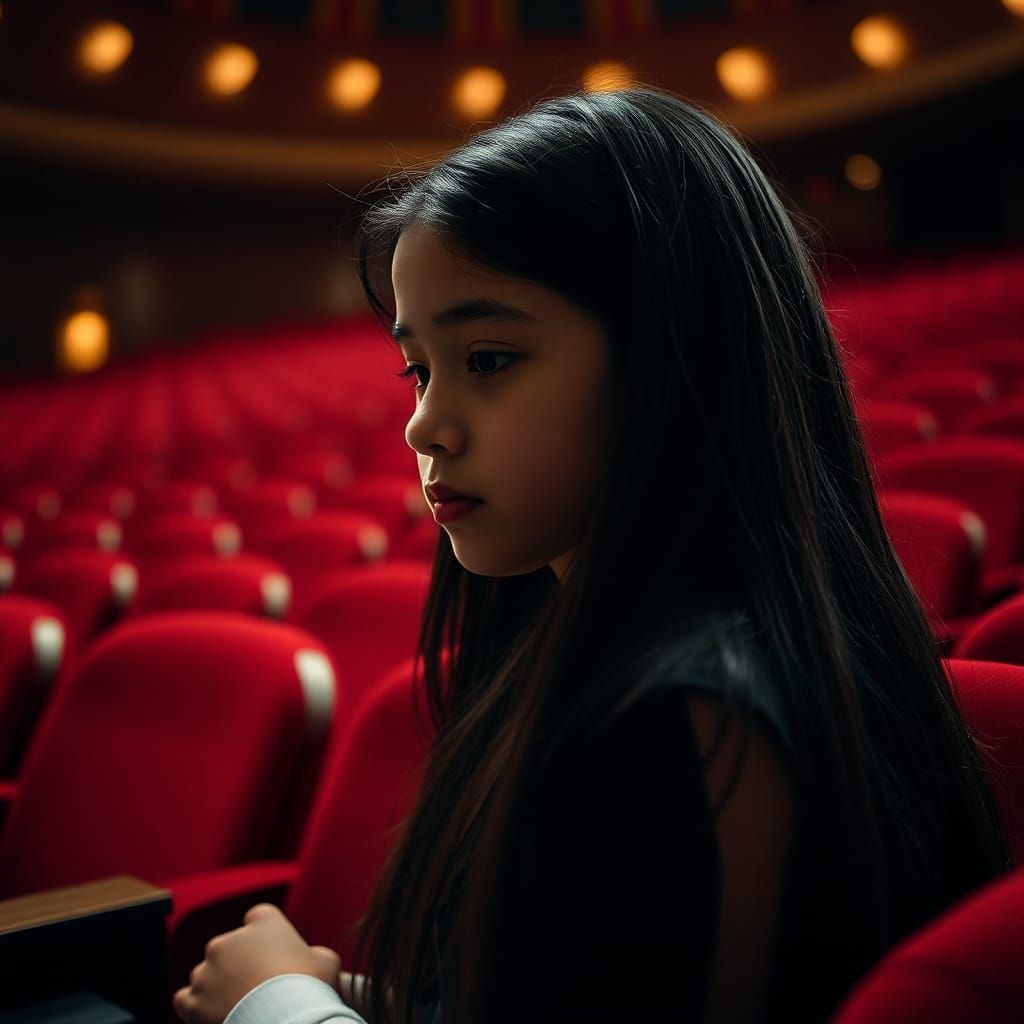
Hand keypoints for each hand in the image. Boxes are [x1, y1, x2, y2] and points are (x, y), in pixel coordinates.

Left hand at [172, 903, 341, 1023]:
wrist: (286, 1021)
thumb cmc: (309, 988)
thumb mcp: (326, 960)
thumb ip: (313, 952)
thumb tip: (312, 960)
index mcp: (262, 921)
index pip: (259, 919)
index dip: (267, 939)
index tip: (275, 957)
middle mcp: (229, 940)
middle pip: (230, 949)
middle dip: (239, 966)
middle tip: (258, 991)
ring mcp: (207, 970)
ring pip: (207, 975)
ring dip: (218, 988)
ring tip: (238, 1009)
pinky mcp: (192, 1001)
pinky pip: (186, 999)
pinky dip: (196, 1007)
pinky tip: (212, 1016)